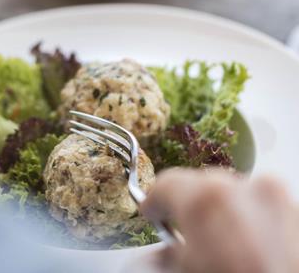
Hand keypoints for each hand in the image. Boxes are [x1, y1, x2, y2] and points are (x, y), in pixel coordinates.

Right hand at [140, 169, 298, 272]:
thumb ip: (167, 255)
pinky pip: (258, 201)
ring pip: (231, 190)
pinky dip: (247, 216)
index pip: (167, 183)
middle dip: (188, 205)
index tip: (153, 213)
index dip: (154, 200)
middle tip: (184, 233)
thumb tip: (161, 252)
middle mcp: (241, 186)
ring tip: (222, 243)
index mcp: (206, 200)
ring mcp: (274, 194)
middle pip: (200, 183)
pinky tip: (248, 244)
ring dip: (219, 210)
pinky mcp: (294, 207)